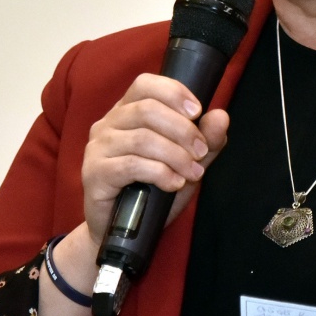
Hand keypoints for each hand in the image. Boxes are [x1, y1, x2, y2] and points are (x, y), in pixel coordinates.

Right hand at [80, 73, 229, 243]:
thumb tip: (221, 116)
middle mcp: (107, 124)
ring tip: (192, 173)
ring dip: (175, 155)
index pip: (145, 84)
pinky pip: (131, 165)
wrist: (122, 230)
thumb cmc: (151, 192)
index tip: (198, 111)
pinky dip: (160, 173)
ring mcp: (97, 148)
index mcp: (126, 112)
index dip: (173, 92)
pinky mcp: (94, 173)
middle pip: (147, 110)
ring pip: (142, 138)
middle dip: (183, 130)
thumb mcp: (186, 163)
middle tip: (201, 152)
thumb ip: (206, 141)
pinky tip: (173, 183)